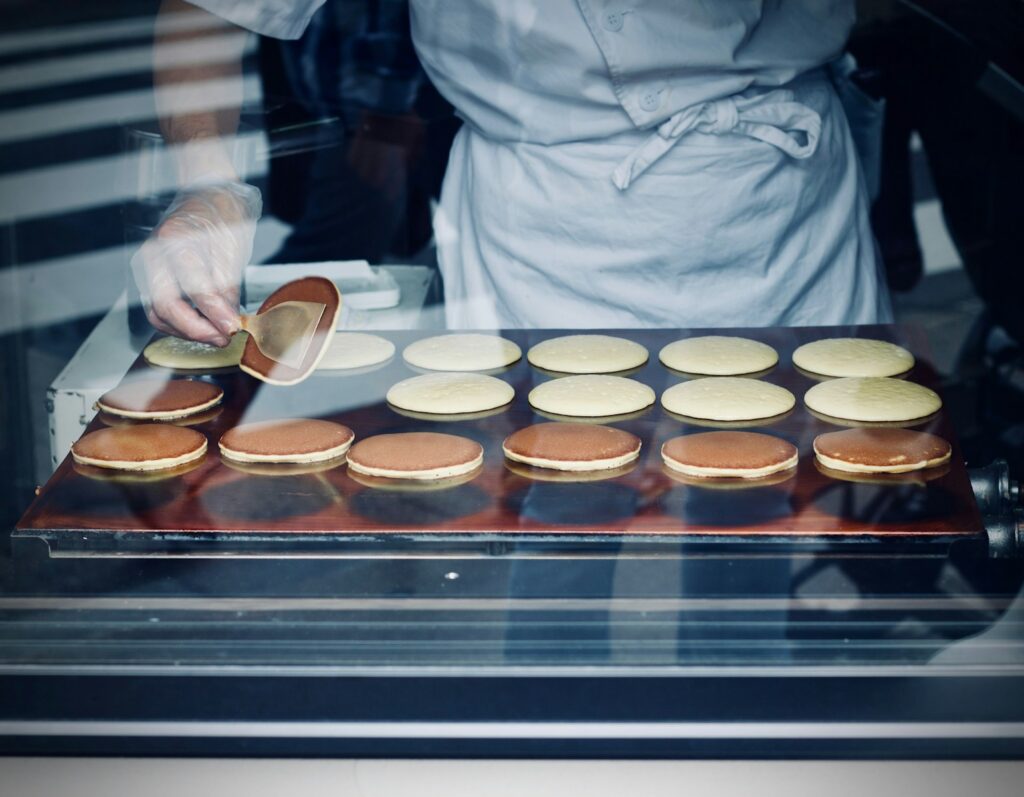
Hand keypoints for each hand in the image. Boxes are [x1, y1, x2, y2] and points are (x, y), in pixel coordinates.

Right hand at [131, 182, 261, 345]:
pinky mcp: (149, 276)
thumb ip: (227, 288)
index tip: (232, 328)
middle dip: (195, 330)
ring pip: (157, 312)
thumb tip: (229, 322)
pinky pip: (158, 308)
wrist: (206, 195)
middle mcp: (155, 254)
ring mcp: (147, 265)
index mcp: (177, 241)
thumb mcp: (232, 249)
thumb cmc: (220, 217)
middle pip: (165, 306)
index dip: (214, 314)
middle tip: (222, 337)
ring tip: (215, 334)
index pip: (194, 288)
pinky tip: (201, 325)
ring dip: (185, 330)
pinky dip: (178, 322)